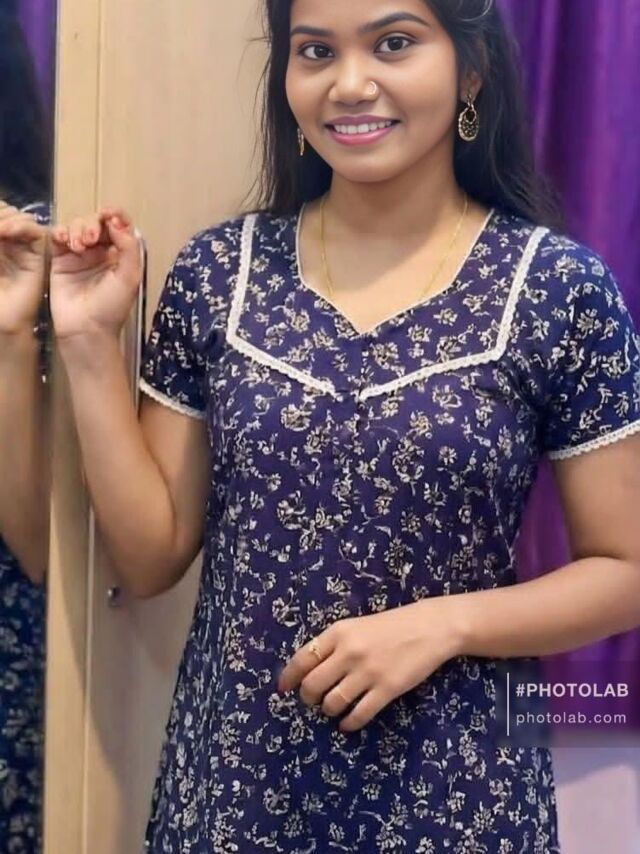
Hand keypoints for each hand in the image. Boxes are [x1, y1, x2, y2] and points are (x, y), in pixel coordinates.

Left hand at [0, 201, 46, 334]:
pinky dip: (21, 226)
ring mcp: (25, 246)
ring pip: (22, 217)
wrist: (2, 315)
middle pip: (9, 210)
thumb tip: (2, 225)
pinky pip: (36, 231)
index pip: (1, 211)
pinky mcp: (38, 254)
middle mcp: (11, 240)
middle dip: (0, 214)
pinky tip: (7, 232)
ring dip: (8, 219)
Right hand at [49, 206, 142, 340]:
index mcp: (120, 254)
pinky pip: (59, 236)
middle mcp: (101, 251)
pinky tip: (64, 241)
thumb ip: (128, 247)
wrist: (86, 329)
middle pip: (96, 222)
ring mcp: (79, 255)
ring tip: (78, 247)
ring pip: (77, 226)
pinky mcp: (60, 259)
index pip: (118, 225)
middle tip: (91, 240)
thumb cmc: (111, 307)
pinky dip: (61, 232)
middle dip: (93, 224)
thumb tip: (117, 222)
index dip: (114, 215)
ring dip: (78, 230)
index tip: (109, 216)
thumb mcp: (129, 276)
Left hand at [276, 597, 464, 731]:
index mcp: (338, 632)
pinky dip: (348, 723)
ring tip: (333, 708)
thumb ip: (333, 645)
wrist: (428, 627)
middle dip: (308, 698)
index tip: (283, 689)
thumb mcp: (356, 627)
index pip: (302, 659)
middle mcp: (348, 652)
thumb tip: (308, 670)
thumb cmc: (390, 625)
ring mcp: (367, 673)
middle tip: (312, 700)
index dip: (289, 677)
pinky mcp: (386, 690)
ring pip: (333, 703)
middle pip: (312, 686)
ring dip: (329, 710)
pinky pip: (358, 715)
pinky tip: (347, 723)